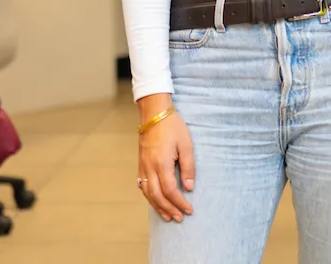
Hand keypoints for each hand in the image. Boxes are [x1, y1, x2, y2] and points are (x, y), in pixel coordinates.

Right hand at [137, 96, 194, 222]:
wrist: (154, 113)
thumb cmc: (172, 126)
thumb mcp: (186, 144)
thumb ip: (188, 167)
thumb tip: (189, 187)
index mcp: (161, 163)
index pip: (170, 190)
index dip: (180, 203)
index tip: (189, 209)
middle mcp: (149, 167)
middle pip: (157, 196)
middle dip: (169, 209)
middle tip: (180, 218)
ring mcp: (143, 166)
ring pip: (147, 193)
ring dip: (158, 206)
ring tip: (168, 216)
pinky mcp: (141, 164)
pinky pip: (142, 186)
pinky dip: (149, 197)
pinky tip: (155, 202)